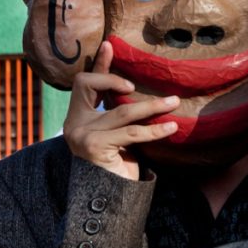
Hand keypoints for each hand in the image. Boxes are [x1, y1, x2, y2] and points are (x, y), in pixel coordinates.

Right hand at [63, 40, 179, 179]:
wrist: (106, 201)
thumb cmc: (117, 167)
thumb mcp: (121, 136)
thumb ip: (124, 115)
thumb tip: (143, 91)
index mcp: (78, 117)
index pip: (86, 83)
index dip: (100, 65)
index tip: (110, 45)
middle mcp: (74, 123)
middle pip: (93, 86)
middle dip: (119, 83)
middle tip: (149, 87)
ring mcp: (80, 134)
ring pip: (120, 111)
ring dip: (151, 106)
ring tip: (174, 103)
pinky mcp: (93, 147)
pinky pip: (130, 132)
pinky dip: (153, 130)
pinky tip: (170, 128)